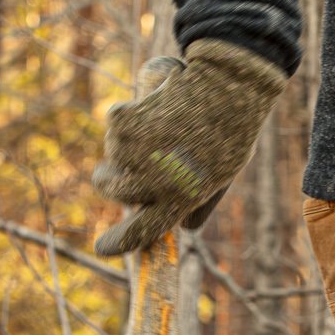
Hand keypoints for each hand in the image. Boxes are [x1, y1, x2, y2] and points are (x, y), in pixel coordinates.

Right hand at [92, 39, 284, 256]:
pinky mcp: (121, 125)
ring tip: (159, 123)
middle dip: (108, 180)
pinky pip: (116, 123)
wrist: (227, 87)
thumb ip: (197, 201)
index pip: (139, 234)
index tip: (102, 247)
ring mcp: (132, 155)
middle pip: (114, 191)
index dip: (118, 243)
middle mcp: (150, 184)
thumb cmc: (232, 130)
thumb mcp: (222, 176)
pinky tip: (154, 103)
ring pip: (113, 154)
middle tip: (110, 170)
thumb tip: (182, 227)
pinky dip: (128, 114)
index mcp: (178, 201)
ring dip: (124, 144)